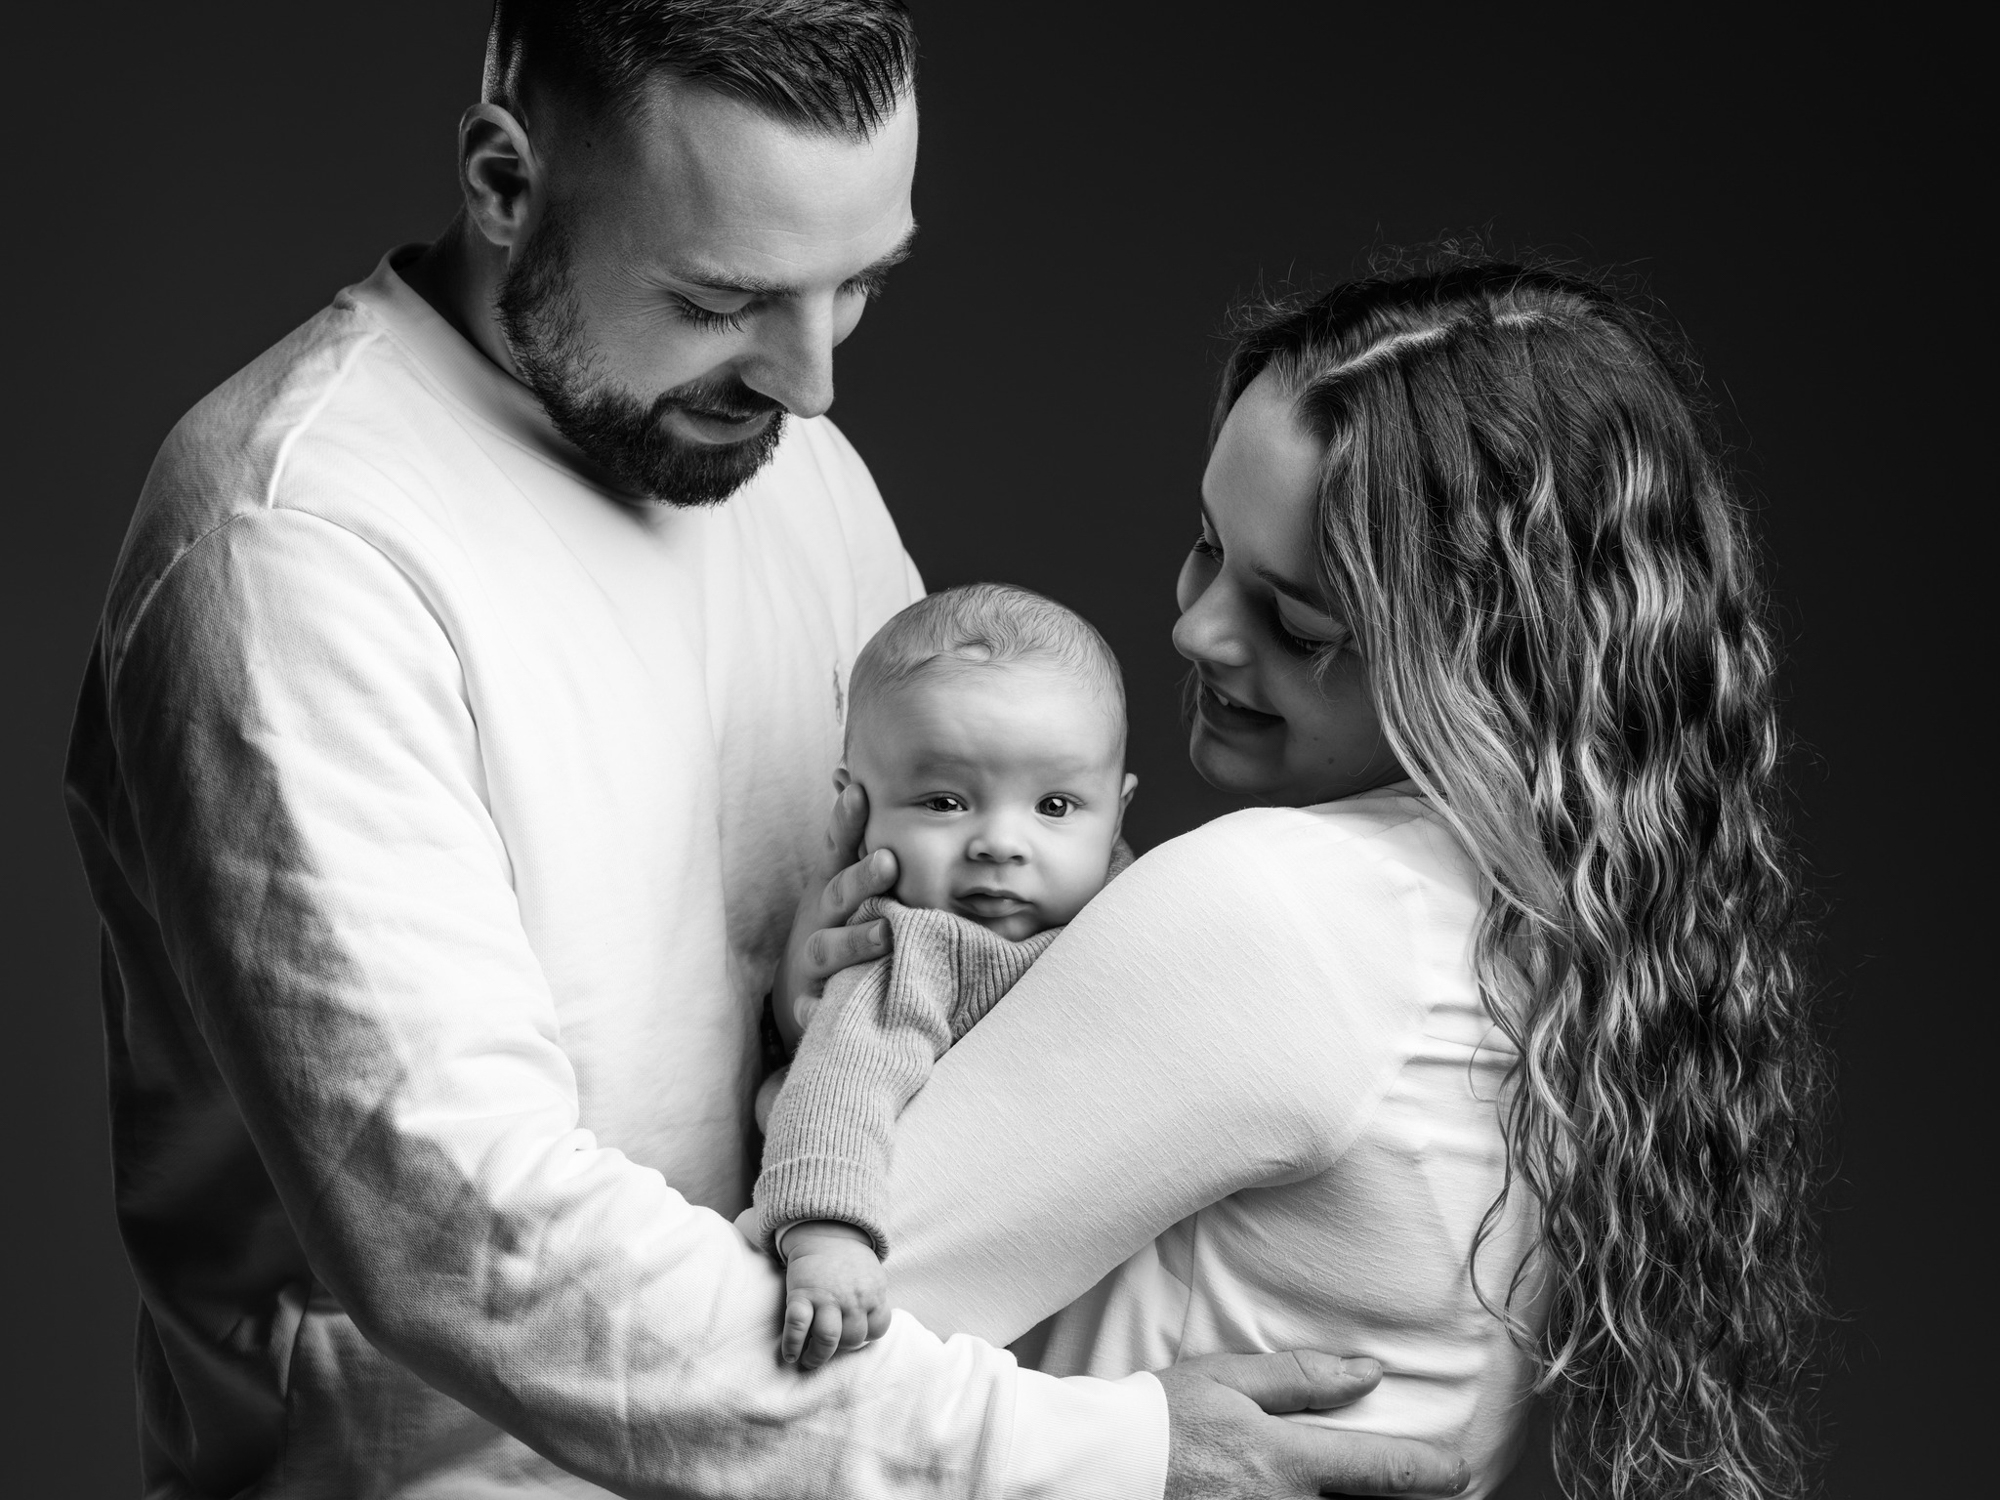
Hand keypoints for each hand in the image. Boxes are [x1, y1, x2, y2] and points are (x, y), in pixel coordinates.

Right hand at [774, 783, 898, 1045]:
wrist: (800, 993)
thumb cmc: (837, 924)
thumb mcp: (841, 881)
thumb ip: (853, 838)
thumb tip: (851, 774)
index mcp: (832, 887)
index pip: (839, 849)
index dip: (846, 821)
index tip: (859, 791)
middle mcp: (821, 919)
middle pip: (837, 894)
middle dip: (861, 878)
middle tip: (887, 860)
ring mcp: (814, 961)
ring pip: (829, 950)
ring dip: (854, 942)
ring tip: (885, 932)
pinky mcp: (810, 1002)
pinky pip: (814, 1010)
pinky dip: (815, 1012)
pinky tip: (821, 1011)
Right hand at [780, 1221, 890, 1369]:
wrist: (824, 1233)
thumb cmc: (849, 1263)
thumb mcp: (873, 1278)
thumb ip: (874, 1302)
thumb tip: (870, 1332)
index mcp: (873, 1294)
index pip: (877, 1330)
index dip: (864, 1338)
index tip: (852, 1339)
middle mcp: (853, 1298)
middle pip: (852, 1339)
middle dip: (840, 1350)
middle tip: (827, 1350)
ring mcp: (827, 1297)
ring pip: (828, 1339)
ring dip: (817, 1356)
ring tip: (809, 1360)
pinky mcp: (801, 1294)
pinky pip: (797, 1326)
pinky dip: (792, 1345)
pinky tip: (790, 1355)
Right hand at [1158, 1352, 1467, 1498]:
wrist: (1099, 1465)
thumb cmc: (1160, 1415)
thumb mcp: (1227, 1378)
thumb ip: (1299, 1379)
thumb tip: (1367, 1373)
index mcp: (1284, 1459)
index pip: (1380, 1469)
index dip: (1429, 1472)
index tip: (1459, 1471)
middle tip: (1437, 1490)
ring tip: (1384, 1497)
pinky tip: (1306, 1498)